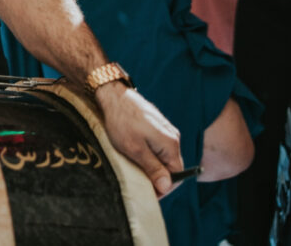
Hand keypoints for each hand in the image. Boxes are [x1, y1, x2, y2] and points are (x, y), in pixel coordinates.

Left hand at [96, 83, 182, 197]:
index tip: (149, 193)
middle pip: (171, 166)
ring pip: (163, 157)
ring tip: (135, 169)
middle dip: (157, 177)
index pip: (177, 175)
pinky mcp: (157, 126)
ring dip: (152, 166)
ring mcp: (165, 130)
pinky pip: (158, 147)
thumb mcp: (135, 149)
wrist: (114, 96)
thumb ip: (152, 168)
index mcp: (171, 144)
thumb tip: (166, 186)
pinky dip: (149, 154)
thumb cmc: (122, 121)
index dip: (164, 187)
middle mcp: (173, 137)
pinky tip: (136, 155)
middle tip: (140, 183)